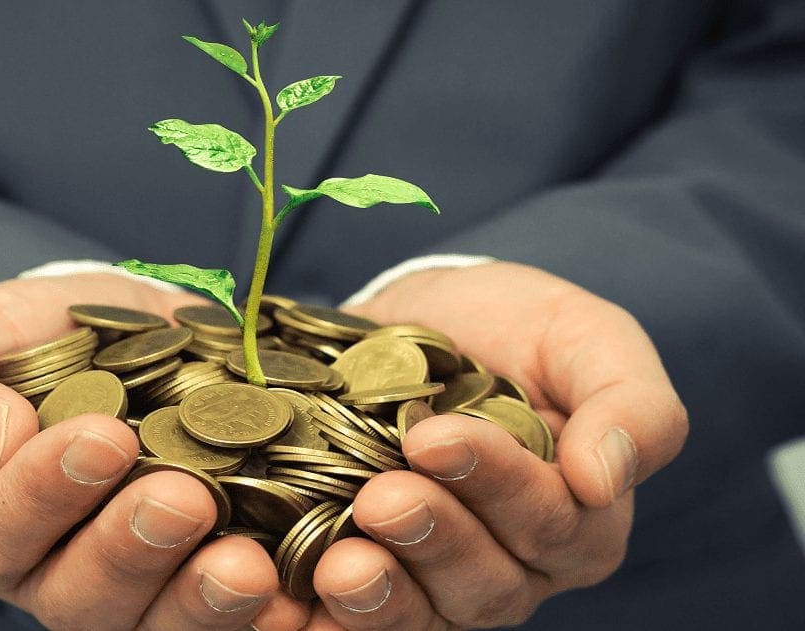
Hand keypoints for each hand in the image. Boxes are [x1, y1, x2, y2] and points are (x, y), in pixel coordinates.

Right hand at [0, 273, 308, 629]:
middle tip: (183, 499)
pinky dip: (261, 617)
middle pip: (78, 597)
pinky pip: (223, 621)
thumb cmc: (41, 340)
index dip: (41, 493)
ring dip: (199, 601)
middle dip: (131, 550)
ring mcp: (135, 591)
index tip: (102, 437)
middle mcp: (53, 575)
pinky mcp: (200, 586)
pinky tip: (293, 598)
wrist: (138, 338)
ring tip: (246, 565)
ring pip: (153, 626)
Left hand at [307, 262, 687, 628]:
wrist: (426, 319)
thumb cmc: (519, 328)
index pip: (553, 522)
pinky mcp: (371, 570)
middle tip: (383, 496)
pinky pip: (355, 617)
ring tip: (341, 563)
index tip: (436, 436)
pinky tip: (289, 593)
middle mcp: (512, 564)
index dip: (496, 485)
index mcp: (577, 517)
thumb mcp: (587, 339)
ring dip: (382, 595)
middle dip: (434, 540)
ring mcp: (436, 577)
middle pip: (486, 583)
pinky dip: (325, 614)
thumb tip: (604, 479)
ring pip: (423, 613)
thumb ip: (630, 404)